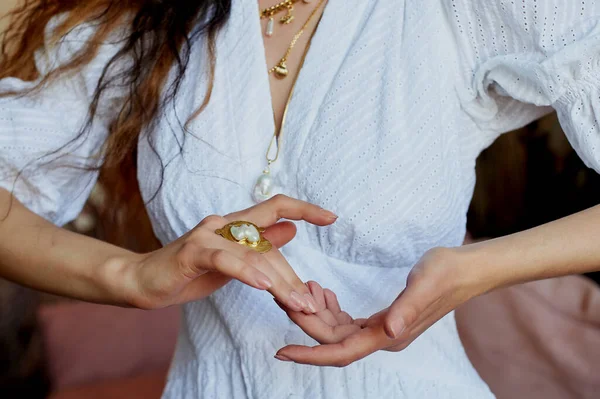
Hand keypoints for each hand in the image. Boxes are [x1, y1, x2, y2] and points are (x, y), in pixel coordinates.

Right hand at [120, 195, 336, 310]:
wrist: (143, 280)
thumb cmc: (189, 271)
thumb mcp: (232, 259)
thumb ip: (260, 246)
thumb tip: (291, 229)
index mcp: (236, 225)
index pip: (276, 207)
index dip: (305, 209)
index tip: (332, 217)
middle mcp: (225, 223)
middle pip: (269, 245)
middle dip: (291, 277)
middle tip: (310, 305)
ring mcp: (208, 235)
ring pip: (253, 255)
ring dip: (278, 282)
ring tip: (297, 305)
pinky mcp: (193, 252)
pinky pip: (225, 260)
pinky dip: (246, 272)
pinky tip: (265, 286)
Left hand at [274, 248, 483, 366]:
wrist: (465, 270)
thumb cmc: (447, 273)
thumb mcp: (425, 284)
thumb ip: (407, 308)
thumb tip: (389, 331)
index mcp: (388, 334)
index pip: (341, 352)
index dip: (310, 354)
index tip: (282, 351)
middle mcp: (383, 336)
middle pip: (333, 340)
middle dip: (306, 322)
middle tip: (283, 298)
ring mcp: (383, 328)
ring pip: (338, 330)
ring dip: (317, 313)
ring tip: (304, 287)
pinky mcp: (384, 318)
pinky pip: (349, 321)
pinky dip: (332, 308)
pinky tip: (324, 292)